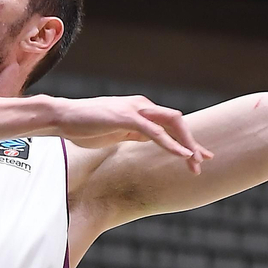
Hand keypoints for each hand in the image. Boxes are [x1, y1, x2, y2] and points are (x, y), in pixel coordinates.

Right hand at [57, 95, 213, 173]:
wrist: (63, 117)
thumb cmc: (85, 125)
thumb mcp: (116, 131)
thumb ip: (134, 132)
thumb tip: (149, 138)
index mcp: (140, 110)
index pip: (170, 123)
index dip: (186, 139)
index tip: (199, 155)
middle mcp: (142, 106)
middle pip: (177, 121)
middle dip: (192, 142)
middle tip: (204, 161)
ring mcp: (135, 109)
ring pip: (171, 124)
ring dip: (186, 143)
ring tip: (196, 162)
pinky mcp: (126, 117)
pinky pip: (154, 131)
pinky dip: (170, 143)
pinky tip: (182, 154)